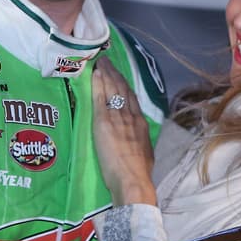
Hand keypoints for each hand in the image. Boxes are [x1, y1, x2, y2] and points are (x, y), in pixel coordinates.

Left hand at [91, 57, 156, 205]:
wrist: (132, 179)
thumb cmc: (138, 173)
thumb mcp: (145, 152)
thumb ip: (140, 141)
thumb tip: (138, 139)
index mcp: (141, 123)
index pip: (132, 98)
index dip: (125, 85)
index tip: (119, 75)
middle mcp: (131, 116)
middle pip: (123, 89)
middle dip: (115, 74)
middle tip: (107, 61)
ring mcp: (118, 117)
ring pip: (112, 90)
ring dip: (106, 74)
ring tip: (101, 62)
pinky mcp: (104, 122)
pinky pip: (101, 98)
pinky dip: (98, 84)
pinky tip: (95, 75)